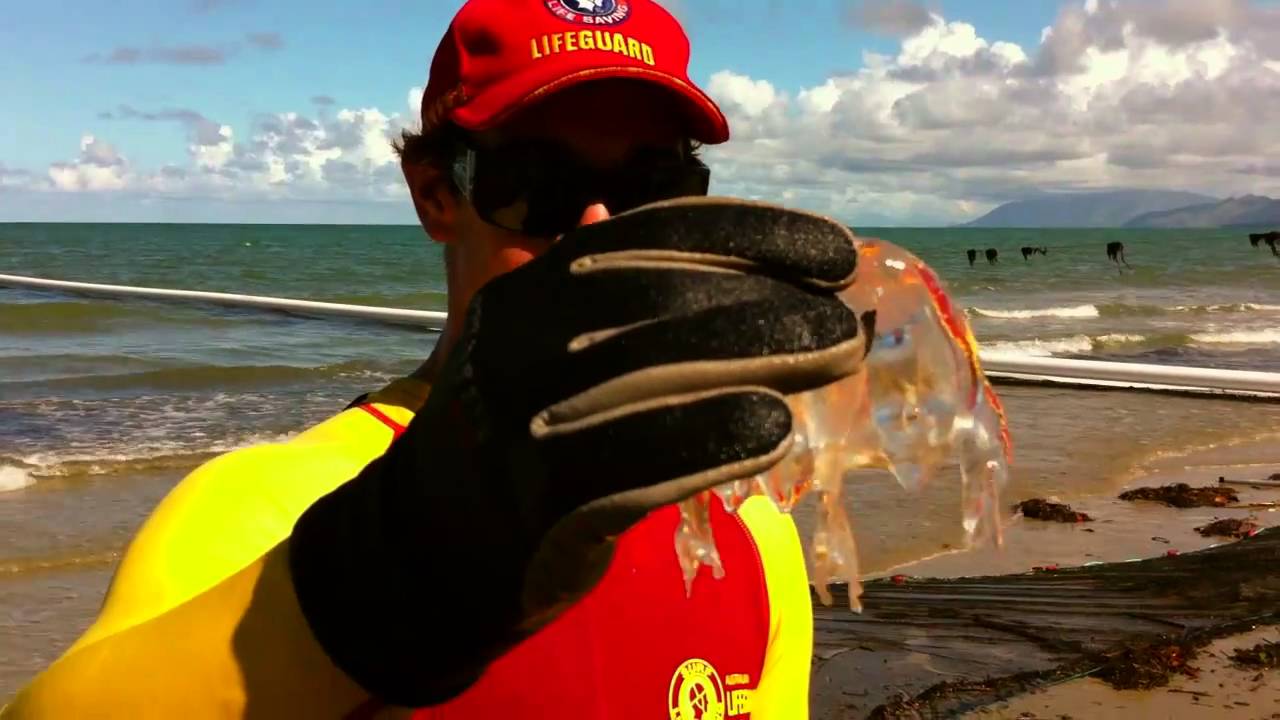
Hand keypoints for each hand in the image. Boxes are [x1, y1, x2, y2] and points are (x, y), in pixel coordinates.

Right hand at [288, 197, 867, 706]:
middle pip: (661, 301)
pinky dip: (708, 440)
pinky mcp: (536, 503)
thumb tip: (611, 204)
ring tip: (835, 355)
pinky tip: (771, 430)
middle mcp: (521, 343)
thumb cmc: (504, 439)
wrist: (417, 550)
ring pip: (652, 372)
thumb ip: (585, 287)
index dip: (750, 234)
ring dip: (758, 358)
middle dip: (767, 301)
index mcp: (530, 294)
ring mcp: (523, 420)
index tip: (833, 249)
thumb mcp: (531, 344)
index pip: (649, 238)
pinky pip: (635, 464)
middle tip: (848, 320)